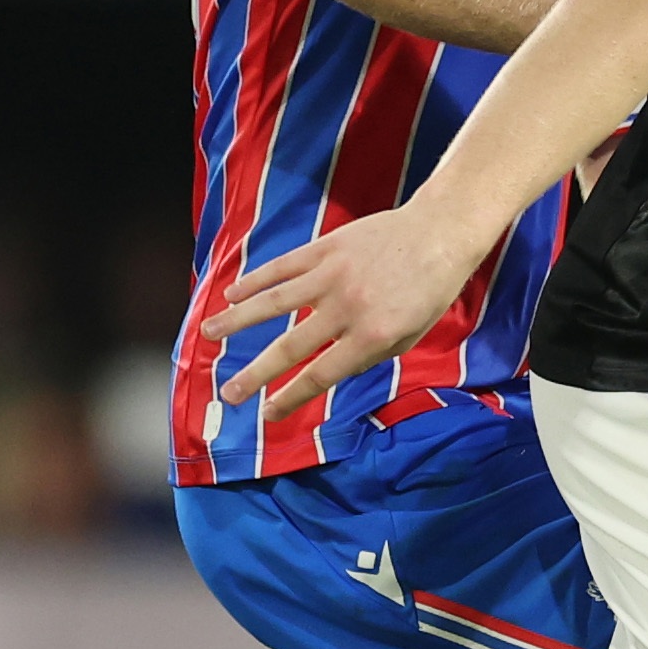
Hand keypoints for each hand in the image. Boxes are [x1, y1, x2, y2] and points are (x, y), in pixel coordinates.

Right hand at [203, 202, 487, 419]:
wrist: (440, 233)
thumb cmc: (430, 291)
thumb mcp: (410, 336)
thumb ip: (369, 355)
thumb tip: (329, 370)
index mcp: (372, 336)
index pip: (321, 375)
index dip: (291, 397)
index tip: (267, 415)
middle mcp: (348, 308)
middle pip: (290, 347)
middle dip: (256, 374)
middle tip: (228, 394)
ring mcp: (333, 275)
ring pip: (273, 301)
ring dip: (237, 320)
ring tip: (207, 335)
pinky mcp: (326, 248)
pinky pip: (282, 267)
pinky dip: (255, 280)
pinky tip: (231, 294)